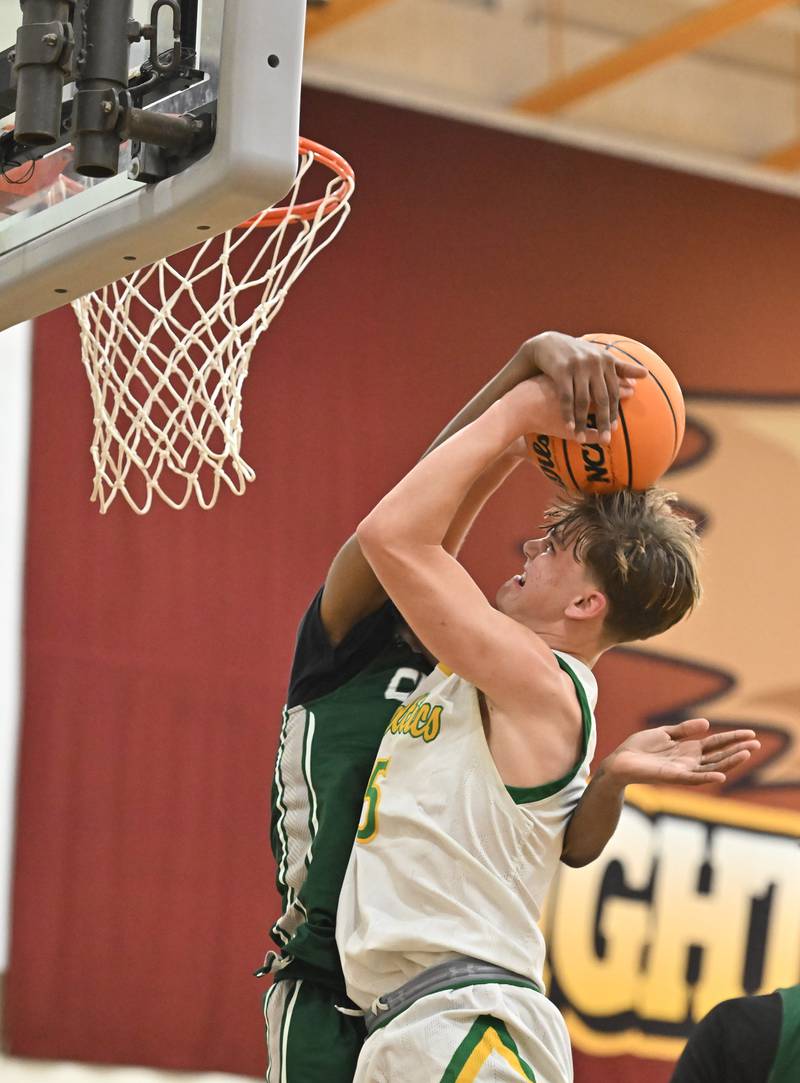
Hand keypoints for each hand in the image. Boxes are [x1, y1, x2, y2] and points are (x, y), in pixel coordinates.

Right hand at [519, 331, 646, 444]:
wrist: (549, 343)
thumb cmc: (578, 354)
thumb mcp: (601, 358)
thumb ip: (622, 367)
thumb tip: (646, 374)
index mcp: (606, 361)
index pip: (613, 392)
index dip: (613, 412)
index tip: (613, 429)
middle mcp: (594, 363)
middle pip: (602, 398)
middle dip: (603, 420)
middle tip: (605, 439)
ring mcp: (577, 366)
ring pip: (583, 400)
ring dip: (582, 422)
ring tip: (581, 438)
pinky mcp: (561, 370)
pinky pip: (566, 397)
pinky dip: (567, 413)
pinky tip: (569, 427)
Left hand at [602, 719, 759, 787]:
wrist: (619, 762)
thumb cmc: (639, 749)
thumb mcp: (663, 733)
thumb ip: (684, 730)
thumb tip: (707, 724)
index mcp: (687, 750)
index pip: (716, 744)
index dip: (732, 738)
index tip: (751, 734)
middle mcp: (688, 762)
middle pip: (718, 756)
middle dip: (737, 750)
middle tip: (757, 743)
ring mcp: (681, 770)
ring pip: (711, 767)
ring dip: (729, 762)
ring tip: (746, 754)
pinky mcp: (671, 777)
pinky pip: (692, 778)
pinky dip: (707, 777)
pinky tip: (721, 775)